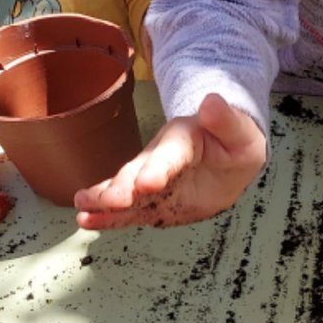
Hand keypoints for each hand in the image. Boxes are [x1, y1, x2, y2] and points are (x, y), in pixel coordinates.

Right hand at [75, 92, 265, 227]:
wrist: (227, 157)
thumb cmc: (234, 142)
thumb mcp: (239, 132)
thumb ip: (227, 121)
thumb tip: (212, 101)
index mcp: (182, 141)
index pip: (169, 155)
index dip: (157, 168)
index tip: (146, 183)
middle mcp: (159, 159)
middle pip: (137, 173)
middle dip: (123, 188)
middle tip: (110, 201)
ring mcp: (153, 181)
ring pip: (126, 191)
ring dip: (104, 200)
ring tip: (82, 208)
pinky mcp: (153, 202)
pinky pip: (131, 211)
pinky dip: (109, 217)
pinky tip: (87, 220)